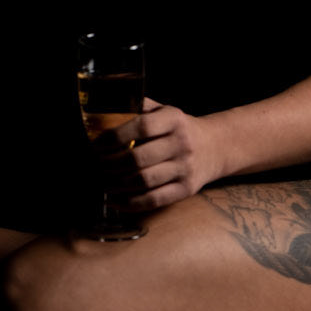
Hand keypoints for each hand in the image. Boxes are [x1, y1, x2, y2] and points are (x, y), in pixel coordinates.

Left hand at [97, 98, 221, 214]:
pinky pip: (154, 200)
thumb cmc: (179, 128)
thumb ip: (139, 107)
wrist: (215, 147)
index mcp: (174, 119)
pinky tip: (114, 200)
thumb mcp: (165, 111)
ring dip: (116, 184)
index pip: (142, 127)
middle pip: (138, 158)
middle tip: (95, 165)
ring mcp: (185, 168)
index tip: (97, 144)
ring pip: (144, 181)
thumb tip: (104, 109)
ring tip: (102, 181)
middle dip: (110, 164)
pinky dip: (129, 203)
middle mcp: (182, 144)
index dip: (115, 137)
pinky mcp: (186, 189)